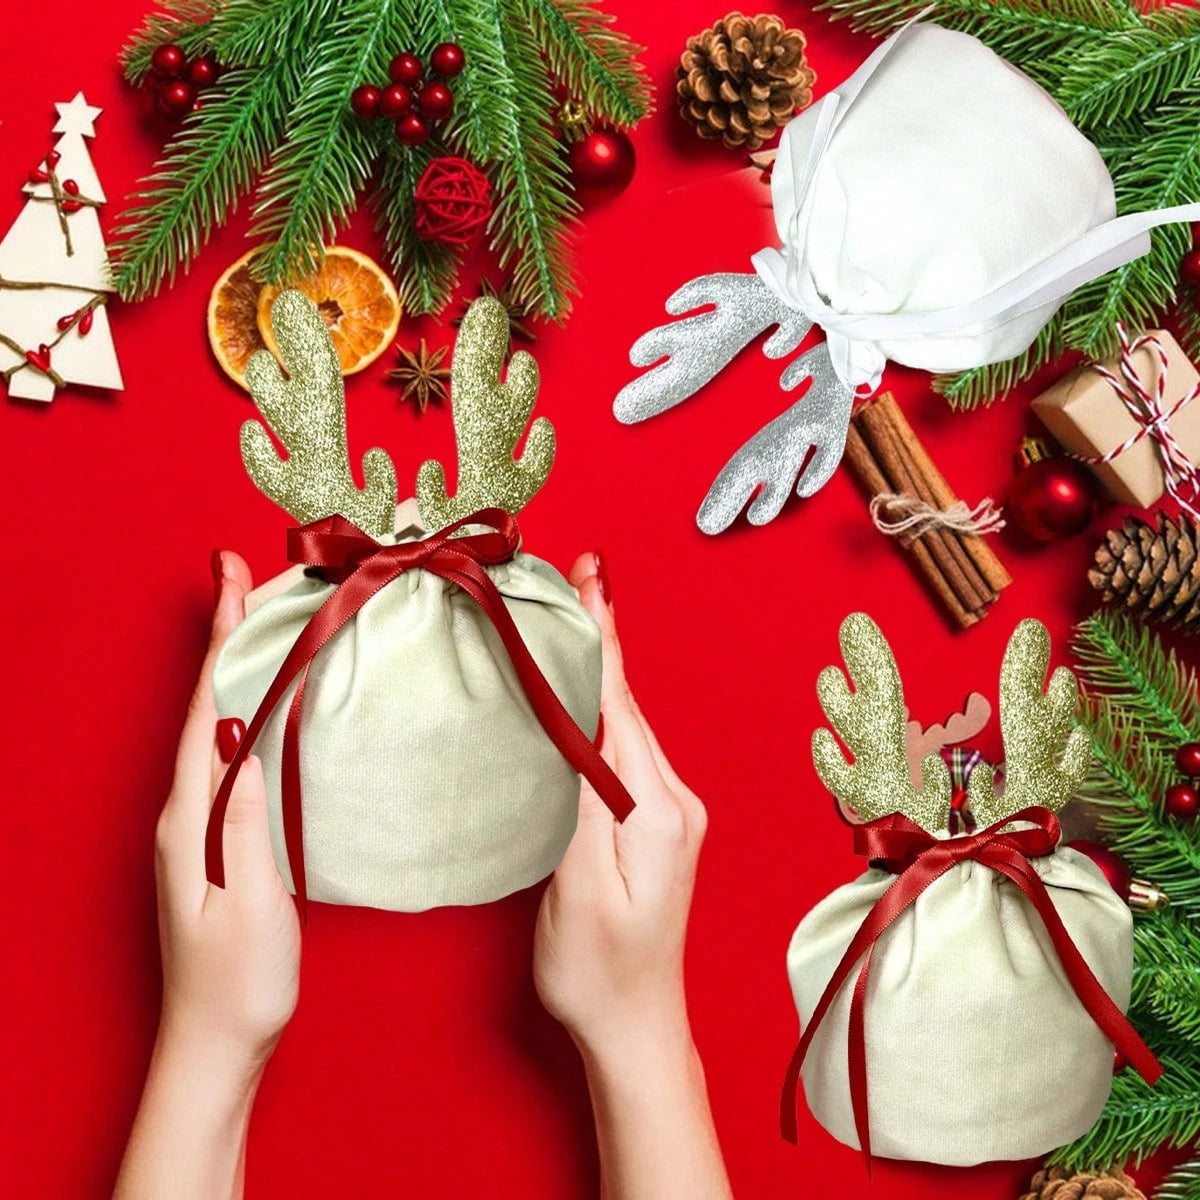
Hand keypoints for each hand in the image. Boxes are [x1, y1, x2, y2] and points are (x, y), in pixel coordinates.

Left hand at [155, 550, 299, 1063]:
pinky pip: (227, 754)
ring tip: (254, 615)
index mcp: (188, 822)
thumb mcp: (248, 909)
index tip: (235, 584)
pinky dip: (243, 709)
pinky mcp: (214, 839)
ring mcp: (194, 826)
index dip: (223, 645)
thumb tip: (248, 745)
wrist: (214, 1047)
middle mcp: (182, 814)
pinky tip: (261, 698)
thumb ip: (243, 826)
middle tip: (243, 574)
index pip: (208, 714)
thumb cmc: (239, 987)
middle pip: (206, 706)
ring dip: (233, 664)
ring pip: (216, 725)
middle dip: (224, 636)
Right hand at [535, 554, 730, 1199]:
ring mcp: (671, 811)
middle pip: (627, 702)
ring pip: (626, 722)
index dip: (598, 637)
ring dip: (600, 667)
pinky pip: (627, 749)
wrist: (637, 1026)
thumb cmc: (597, 970)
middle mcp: (675, 799)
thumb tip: (568, 727)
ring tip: (578, 610)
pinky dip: (602, 707)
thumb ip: (577, 802)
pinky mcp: (658, 824)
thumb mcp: (575, 889)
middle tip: (579, 574)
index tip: (589, 579)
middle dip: (600, 635)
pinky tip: (585, 689)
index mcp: (656, 808)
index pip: (618, 702)